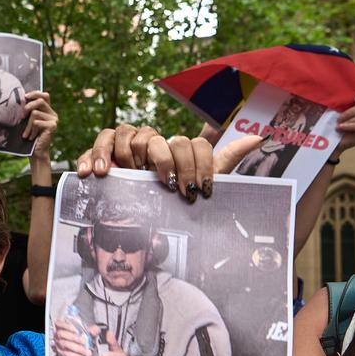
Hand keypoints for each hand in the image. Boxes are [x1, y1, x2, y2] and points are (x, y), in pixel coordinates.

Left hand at [22, 91, 57, 157]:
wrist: (36, 152)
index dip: (35, 93)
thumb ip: (29, 110)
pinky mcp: (53, 126)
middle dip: (28, 106)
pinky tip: (31, 137)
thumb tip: (22, 99)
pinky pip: (36, 122)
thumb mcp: (28, 121)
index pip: (44, 95)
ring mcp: (54, 119)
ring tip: (27, 134)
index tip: (25, 97)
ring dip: (27, 125)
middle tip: (21, 116)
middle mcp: (53, 114)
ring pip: (35, 113)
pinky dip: (31, 130)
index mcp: (48, 110)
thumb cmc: (30, 136)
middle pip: (40, 101)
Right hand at [51, 318, 92, 355]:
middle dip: (73, 338)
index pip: (59, 323)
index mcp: (62, 326)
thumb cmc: (81, 336)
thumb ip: (92, 330)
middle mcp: (58, 334)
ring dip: (77, 349)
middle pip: (62, 334)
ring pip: (65, 345)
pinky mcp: (61, 352)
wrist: (78, 347)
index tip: (76, 330)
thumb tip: (95, 330)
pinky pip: (67, 355)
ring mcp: (58, 343)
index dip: (66, 326)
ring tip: (87, 352)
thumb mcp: (87, 331)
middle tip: (84, 341)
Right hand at [75, 125, 263, 200]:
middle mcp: (151, 144)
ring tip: (125, 173)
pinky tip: (93, 174)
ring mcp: (125, 149)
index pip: (187, 142)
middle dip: (162, 160)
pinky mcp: (102, 158)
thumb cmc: (176, 201)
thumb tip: (261, 136)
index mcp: (176, 149)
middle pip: (154, 135)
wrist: (143, 222)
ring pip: (123, 132)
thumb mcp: (202, 182)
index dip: (193, 165)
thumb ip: (227, 158)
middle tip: (165, 184)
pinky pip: (95, 145)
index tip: (195, 190)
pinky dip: (93, 156)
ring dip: (126, 153)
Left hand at [333, 91, 354, 156]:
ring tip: (338, 125)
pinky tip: (341, 128)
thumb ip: (338, 101)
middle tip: (339, 118)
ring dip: (349, 120)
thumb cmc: (330, 121)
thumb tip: (334, 92)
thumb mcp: (333, 109)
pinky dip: (350, 126)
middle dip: (350, 112)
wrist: (328, 139)